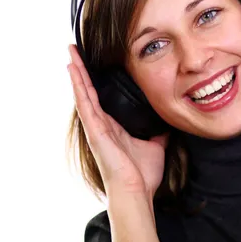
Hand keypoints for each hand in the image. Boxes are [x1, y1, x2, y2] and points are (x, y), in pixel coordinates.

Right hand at [67, 45, 168, 197]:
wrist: (137, 191)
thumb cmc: (143, 173)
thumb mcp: (156, 145)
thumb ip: (158, 131)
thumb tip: (168, 120)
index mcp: (114, 127)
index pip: (102, 97)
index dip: (97, 80)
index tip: (95, 63)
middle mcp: (101, 124)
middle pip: (90, 91)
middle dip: (84, 71)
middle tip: (76, 50)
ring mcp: (96, 127)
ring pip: (84, 93)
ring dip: (78, 72)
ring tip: (71, 52)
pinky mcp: (95, 130)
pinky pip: (85, 103)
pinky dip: (78, 85)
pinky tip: (73, 69)